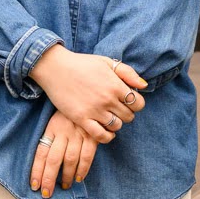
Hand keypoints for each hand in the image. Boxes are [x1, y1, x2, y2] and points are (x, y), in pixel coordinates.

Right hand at [27, 45, 146, 142]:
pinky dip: (107, 136)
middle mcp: (107, 99)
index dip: (136, 104)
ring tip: (109, 117)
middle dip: (126, 113)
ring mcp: (94, 110)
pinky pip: (101, 135)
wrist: (55, 68)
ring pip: (117, 127)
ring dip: (116, 124)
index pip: (138, 104)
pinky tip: (105, 131)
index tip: (127, 101)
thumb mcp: (107, 62)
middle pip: (129, 117)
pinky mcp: (81, 119)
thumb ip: (128, 72)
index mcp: (115, 85)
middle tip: (117, 109)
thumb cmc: (82, 64)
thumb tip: (143, 86)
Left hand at [30, 110, 97, 197]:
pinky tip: (79, 178)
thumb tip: (43, 161)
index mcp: (51, 128)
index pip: (41, 153)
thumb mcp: (55, 120)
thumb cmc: (69, 111)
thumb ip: (50, 137)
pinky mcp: (93, 135)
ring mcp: (78, 134)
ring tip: (64, 187)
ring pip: (70, 160)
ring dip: (66, 176)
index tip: (35, 185)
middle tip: (46, 193)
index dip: (37, 170)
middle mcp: (63, 132)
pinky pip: (87, 156)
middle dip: (49, 179)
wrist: (88, 93)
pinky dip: (83, 169)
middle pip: (53, 160)